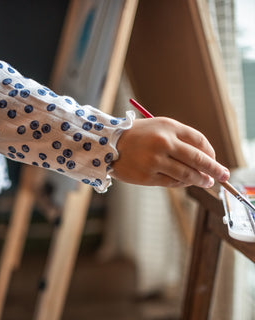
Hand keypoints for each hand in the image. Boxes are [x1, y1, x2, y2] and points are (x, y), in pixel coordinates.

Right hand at [111, 117, 229, 187]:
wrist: (109, 145)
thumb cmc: (137, 136)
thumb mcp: (158, 127)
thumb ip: (179, 139)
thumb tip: (203, 158)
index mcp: (168, 127)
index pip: (199, 140)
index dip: (210, 152)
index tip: (213, 160)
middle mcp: (163, 143)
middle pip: (198, 158)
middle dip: (215, 169)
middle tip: (224, 175)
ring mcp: (155, 160)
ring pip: (187, 174)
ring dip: (201, 180)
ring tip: (207, 182)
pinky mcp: (147, 176)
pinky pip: (172, 183)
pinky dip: (182, 184)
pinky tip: (186, 182)